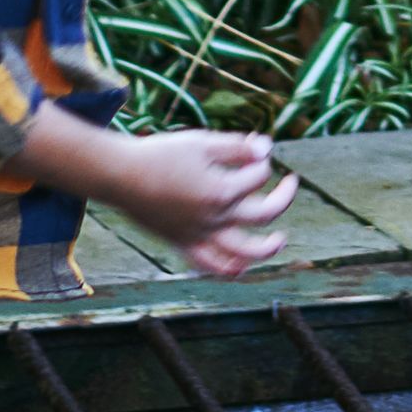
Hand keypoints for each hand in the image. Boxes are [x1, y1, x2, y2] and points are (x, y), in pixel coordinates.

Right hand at [119, 122, 292, 275]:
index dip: (261, 160)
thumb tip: (267, 148)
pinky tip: (240, 266)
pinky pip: (210, 265)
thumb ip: (237, 147)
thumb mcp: (202, 142)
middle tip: (291, 182)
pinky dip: (229, 269)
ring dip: (267, 249)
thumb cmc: (160, 154)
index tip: (253, 149)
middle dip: (283, 196)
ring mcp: (200, 235)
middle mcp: (215, 218)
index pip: (258, 176)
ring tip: (281, 241)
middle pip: (264, 213)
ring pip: (243, 252)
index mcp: (221, 191)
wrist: (120, 175)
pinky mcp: (183, 244)